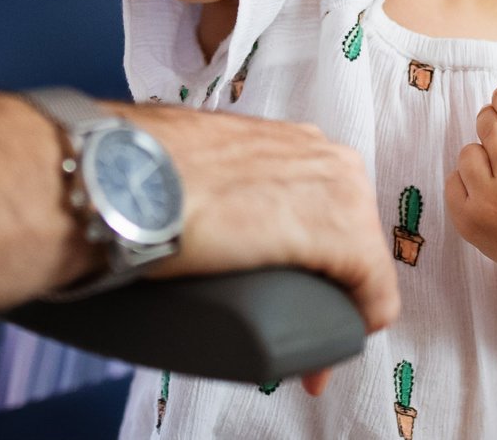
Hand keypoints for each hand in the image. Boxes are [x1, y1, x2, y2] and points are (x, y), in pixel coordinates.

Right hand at [115, 102, 398, 345]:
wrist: (123, 175)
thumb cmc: (140, 166)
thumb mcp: (197, 161)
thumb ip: (214, 174)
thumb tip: (194, 201)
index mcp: (295, 140)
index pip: (326, 204)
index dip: (315, 256)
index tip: (292, 288)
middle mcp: (327, 155)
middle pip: (350, 234)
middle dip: (328, 285)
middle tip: (292, 326)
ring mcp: (340, 192)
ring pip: (363, 263)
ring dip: (336, 307)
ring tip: (299, 350)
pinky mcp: (341, 234)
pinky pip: (374, 293)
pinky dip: (356, 326)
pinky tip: (327, 354)